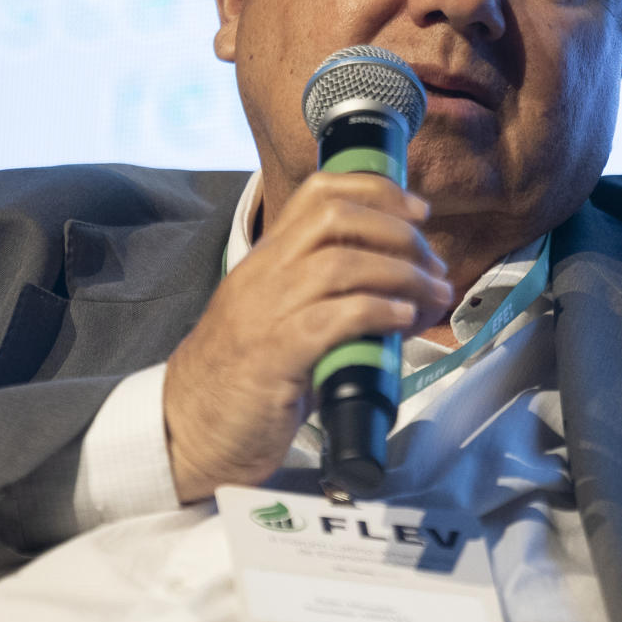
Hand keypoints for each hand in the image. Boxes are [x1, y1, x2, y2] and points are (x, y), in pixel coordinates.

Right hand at [161, 173, 451, 501]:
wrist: (188, 430)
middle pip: (336, 217)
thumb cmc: (243, 379)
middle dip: (398, 231)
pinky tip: (403, 319)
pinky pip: (333, 318)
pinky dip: (377, 311)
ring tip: (433, 295)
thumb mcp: (281, 318)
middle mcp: (263, 275)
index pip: (319, 192)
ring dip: (401, 274)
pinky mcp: (273, 357)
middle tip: (433, 263)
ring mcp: (265, 313)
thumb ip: (328, 298)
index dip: (377, 191)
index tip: (419, 210)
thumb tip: (405, 295)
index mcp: (266, 259)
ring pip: (341, 263)